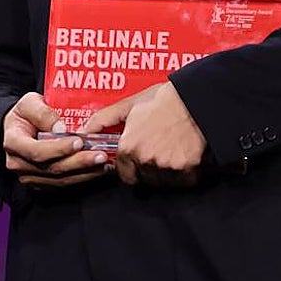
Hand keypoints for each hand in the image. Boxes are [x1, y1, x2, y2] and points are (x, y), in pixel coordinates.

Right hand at [3, 92, 112, 188]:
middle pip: (52, 169)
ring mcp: (29, 176)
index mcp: (13, 143)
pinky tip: (98, 169)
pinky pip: (63, 183)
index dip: (58, 149)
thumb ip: (42, 112)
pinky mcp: (41, 183)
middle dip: (79, 162)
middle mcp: (18, 164)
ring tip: (105, 163)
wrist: (19, 128)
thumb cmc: (25, 113)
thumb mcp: (29, 102)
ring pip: (60, 180)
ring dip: (85, 173)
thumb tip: (60, 128)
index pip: (37, 151)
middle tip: (100, 155)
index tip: (79, 141)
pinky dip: (82, 177)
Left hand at [84, 82, 205, 187]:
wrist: (196, 100)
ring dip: (166, 171)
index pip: (125, 175)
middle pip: (144, 179)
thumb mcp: (129, 105)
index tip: (138, 159)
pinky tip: (184, 152)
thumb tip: (85, 130)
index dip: (131, 167)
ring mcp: (167, 167)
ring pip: (163, 181)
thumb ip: (104, 119)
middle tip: (158, 148)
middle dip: (148, 168)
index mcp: (129, 147)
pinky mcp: (187, 171)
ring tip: (171, 147)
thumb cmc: (163, 100)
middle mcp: (145, 160)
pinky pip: (184, 180)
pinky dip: (185, 171)